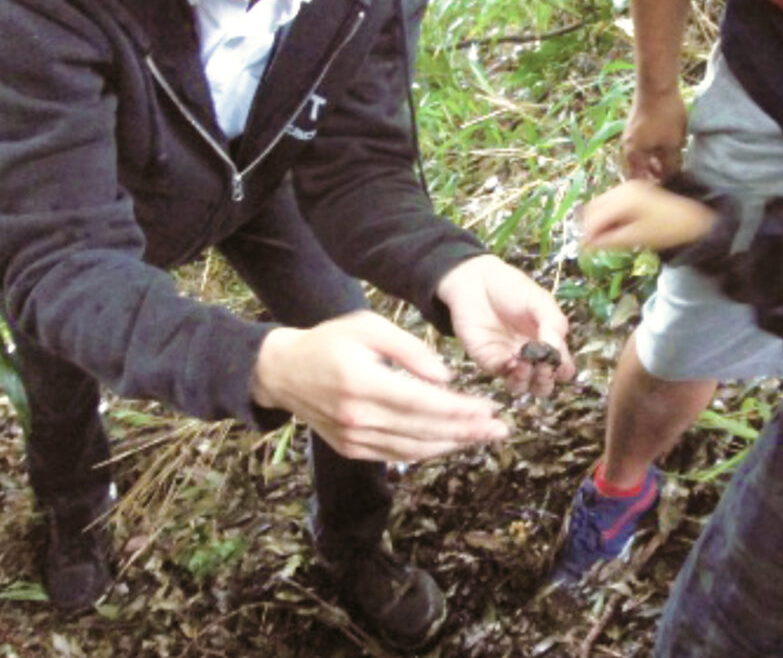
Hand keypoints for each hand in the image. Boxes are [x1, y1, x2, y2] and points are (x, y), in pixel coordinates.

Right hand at [252, 310, 509, 460]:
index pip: (422, 404)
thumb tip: (446, 378)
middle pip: (423, 431)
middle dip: (467, 432)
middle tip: (500, 429)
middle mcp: (357, 417)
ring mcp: (353, 438)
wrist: (282, 371)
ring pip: (413, 449)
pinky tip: (450, 442)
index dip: (459, 410)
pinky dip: (427, 450)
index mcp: (362, 383)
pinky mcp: (351, 448)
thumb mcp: (369, 327)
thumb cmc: (330, 341)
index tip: (489, 409)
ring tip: (482, 437)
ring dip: (452, 445)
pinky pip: (397, 455)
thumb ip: (410, 350)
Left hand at [436, 254, 574, 395]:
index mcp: (547, 342)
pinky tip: (512, 360)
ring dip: (528, 380)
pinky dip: (511, 372)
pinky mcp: (490, 361)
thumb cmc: (511, 288)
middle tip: (543, 367)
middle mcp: (531, 356)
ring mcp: (510, 361)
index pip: (562, 367)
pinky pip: (503, 376)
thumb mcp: (540, 301)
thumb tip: (556, 350)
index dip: (562, 369)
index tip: (557, 357)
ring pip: (524, 386)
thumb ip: (553, 323)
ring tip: (526, 364)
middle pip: (544, 384)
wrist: (476, 282)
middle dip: (546, 381)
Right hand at [581, 181, 715, 251]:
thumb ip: (609, 240)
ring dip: (599, 221)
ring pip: (601, 204)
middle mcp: (623, 188)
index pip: (595, 216)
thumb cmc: (667, 231)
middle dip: (590, 226)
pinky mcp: (634, 191)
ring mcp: (628, 187)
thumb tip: (586, 244)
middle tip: (591, 246)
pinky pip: (612, 203)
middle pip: (594, 207)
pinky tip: (613, 229)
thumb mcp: (636, 238)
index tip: (583, 249)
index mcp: (624, 198)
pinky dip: (609, 216)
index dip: (587, 234)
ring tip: (602, 240)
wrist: (695, 220)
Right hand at [620, 86, 685, 181]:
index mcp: (632, 156)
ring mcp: (629, 136)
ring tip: (673, 163)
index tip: (668, 190)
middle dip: (655, 176)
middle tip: (673, 178)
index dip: (653, 188)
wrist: (656, 84)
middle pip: (639, 170)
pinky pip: (643, 145)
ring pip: (642, 157)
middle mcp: (626, 147)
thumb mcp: (672, 145)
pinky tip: (668, 147)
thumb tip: (672, 180)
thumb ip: (671, 166)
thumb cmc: (664, 116)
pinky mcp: (635, 126)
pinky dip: (654, 151)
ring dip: (655, 162)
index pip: (640, 182)